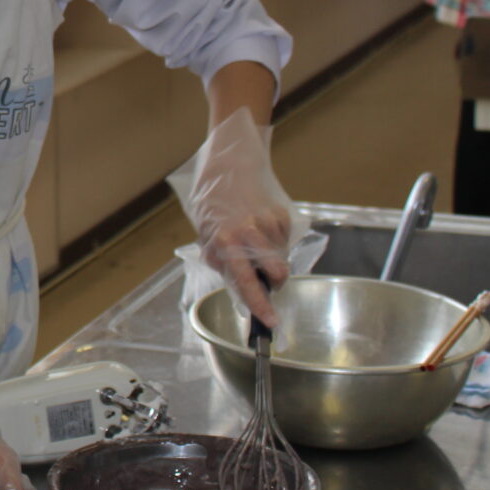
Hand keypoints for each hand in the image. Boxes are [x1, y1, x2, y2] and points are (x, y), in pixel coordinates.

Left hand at [173, 107, 293, 327]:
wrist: (229, 166)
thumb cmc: (213, 202)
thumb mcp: (206, 232)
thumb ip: (220, 258)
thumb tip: (235, 283)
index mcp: (225, 241)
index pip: (244, 281)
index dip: (259, 305)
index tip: (270, 322)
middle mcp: (248, 234)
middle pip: (278, 272)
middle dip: (276, 281)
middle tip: (268, 278)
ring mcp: (268, 223)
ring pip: (281, 257)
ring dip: (273, 258)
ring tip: (256, 243)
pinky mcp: (281, 215)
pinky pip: (284, 240)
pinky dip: (276, 241)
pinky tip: (262, 228)